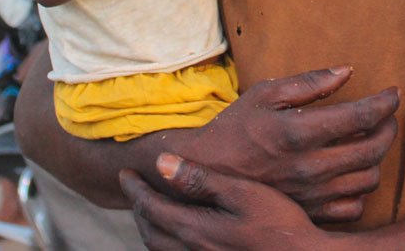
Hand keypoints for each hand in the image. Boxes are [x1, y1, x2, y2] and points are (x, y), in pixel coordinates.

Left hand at [121, 155, 329, 250]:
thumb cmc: (278, 222)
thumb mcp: (242, 192)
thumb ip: (200, 179)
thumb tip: (162, 163)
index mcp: (195, 228)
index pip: (151, 208)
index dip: (135, 189)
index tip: (125, 172)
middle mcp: (193, 249)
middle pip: (150, 231)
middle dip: (139, 208)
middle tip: (135, 188)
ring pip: (161, 248)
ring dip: (151, 226)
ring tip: (152, 208)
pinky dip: (167, 241)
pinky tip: (181, 230)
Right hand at [171, 67, 398, 222]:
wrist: (208, 173)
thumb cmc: (237, 128)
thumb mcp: (266, 93)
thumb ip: (309, 83)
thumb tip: (347, 71)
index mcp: (300, 131)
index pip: (362, 115)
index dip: (385, 102)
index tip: (393, 94)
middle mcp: (310, 166)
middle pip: (374, 148)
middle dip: (389, 128)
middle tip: (386, 117)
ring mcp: (312, 193)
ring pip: (369, 178)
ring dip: (377, 157)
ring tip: (369, 141)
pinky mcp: (310, 212)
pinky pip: (354, 207)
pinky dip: (360, 189)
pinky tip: (351, 173)